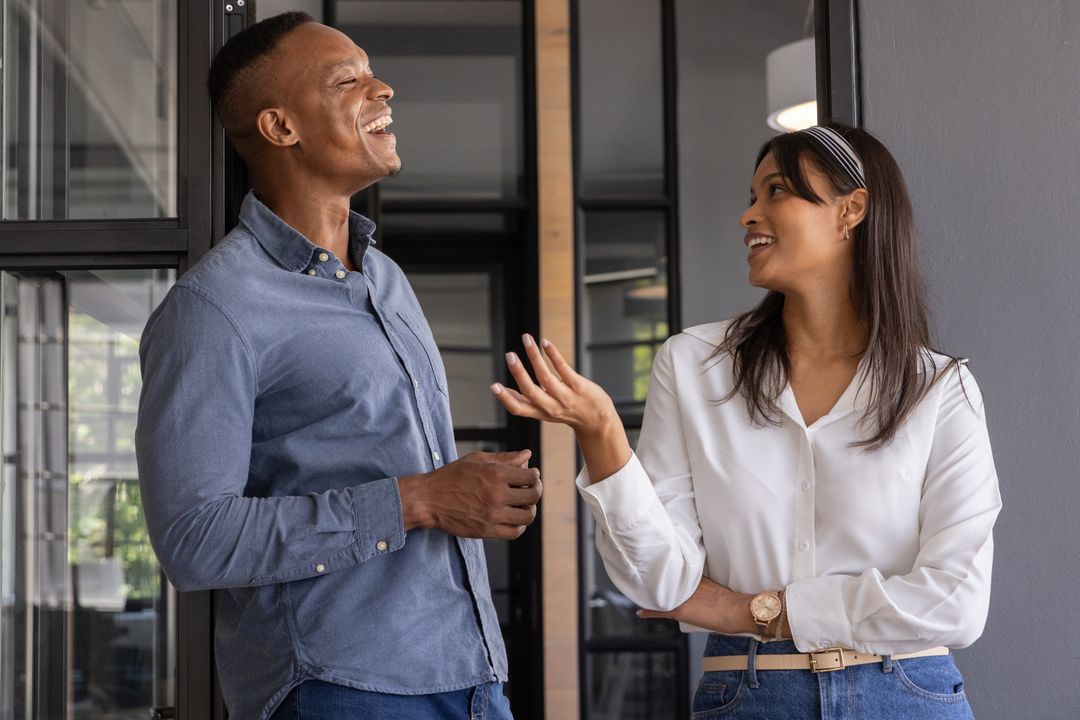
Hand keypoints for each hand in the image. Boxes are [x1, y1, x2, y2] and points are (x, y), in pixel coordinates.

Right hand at [398, 450, 541, 539]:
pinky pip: (515, 532)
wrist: (429, 499)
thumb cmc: (452, 476)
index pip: (531, 477)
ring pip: (528, 516)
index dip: (535, 476)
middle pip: (533, 496)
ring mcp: (492, 515)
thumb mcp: (477, 460)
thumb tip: (527, 455)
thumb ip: (505, 458)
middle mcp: (496, 495)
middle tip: (531, 490)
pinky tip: (514, 518)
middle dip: (536, 491)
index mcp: (495, 474)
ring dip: (530, 509)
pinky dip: (520, 526)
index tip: (532, 476)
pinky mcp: (486, 531)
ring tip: (523, 505)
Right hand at [491, 334, 618, 438]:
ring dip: (534, 357)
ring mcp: (566, 397)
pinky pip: (564, 369)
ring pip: (546, 377)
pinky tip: (545, 343)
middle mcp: (551, 407)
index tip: (494, 386)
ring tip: (526, 340)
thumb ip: (527, 402)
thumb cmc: (569, 412)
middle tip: (509, 355)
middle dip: (519, 373)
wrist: (599, 422)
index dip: (505, 399)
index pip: (519, 408)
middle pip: (531, 391)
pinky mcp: (579, 387)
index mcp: (540, 412)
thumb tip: (505, 390)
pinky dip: (553, 355)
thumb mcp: (546, 412)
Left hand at [637, 577, 757, 634]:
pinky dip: (650, 612)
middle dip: (657, 582)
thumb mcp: (719, 590)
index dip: (667, 574)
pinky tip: (641, 612)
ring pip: (662, 594)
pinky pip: (661, 611)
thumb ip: (709, 589)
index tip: (658, 570)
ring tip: (642, 592)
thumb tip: (709, 596)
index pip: (677, 574)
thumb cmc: (735, 604)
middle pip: (667, 583)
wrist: (739, 611)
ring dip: (652, 594)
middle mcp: (687, 585)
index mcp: (697, 578)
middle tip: (644, 579)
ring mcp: (683, 598)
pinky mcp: (681, 611)